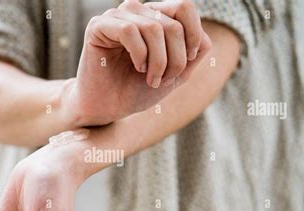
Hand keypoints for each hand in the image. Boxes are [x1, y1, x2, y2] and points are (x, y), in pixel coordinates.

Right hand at [68, 0, 211, 124]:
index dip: (193, 37)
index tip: (184, 65)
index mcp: (155, 17)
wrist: (108, 108)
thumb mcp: (175, 75)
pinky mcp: (98, 26)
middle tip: (162, 80)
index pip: (184, 8)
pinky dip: (139, 55)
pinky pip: (130, 30)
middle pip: (173, 24)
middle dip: (175, 59)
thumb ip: (193, 55)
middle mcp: (137, 11)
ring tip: (150, 78)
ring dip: (158, 61)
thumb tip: (204, 38)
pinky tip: (137, 68)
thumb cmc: (136, 90)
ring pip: (154, 28)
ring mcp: (117, 16)